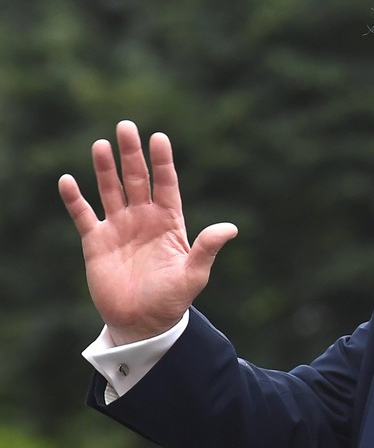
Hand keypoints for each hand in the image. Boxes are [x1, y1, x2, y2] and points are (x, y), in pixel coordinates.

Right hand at [59, 120, 237, 344]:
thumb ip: (207, 248)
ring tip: (101, 144)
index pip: (166, 183)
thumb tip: (230, 228)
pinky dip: (75, 199)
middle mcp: (143, 218)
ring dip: (105, 168)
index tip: (159, 137)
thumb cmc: (172, 298)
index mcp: (169, 221)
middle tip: (126, 126)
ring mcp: (119, 227)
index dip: (162, 161)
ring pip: (111, 190)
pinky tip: (68, 181)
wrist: (143, 322)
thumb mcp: (194, 274)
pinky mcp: (96, 242)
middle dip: (131, 154)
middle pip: (137, 179)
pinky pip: (84, 215)